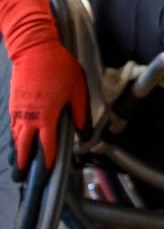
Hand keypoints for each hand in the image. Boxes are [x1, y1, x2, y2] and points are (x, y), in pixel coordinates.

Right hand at [8, 42, 86, 174]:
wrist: (34, 49)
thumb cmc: (59, 68)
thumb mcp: (78, 89)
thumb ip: (81, 112)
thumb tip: (83, 132)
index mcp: (47, 114)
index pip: (46, 142)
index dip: (47, 158)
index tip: (47, 172)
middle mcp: (29, 114)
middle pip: (24, 144)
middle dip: (24, 163)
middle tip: (24, 179)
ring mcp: (19, 109)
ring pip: (16, 136)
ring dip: (17, 152)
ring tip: (18, 168)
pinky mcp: (14, 102)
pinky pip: (14, 125)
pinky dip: (15, 138)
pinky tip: (17, 144)